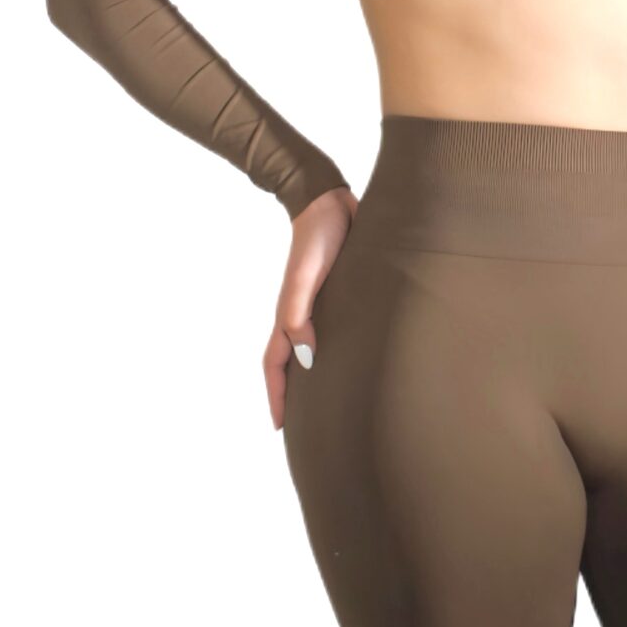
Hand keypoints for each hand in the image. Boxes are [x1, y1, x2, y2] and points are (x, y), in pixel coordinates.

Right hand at [265, 186, 357, 429]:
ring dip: (312, 376)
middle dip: (292, 395)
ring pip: (310, 349)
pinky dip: (332, 351)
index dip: (277, 395)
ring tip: (324, 402)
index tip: (280, 426)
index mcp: (290, 314)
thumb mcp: (307, 276)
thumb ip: (301, 312)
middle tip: (300, 424)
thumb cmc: (320, 237)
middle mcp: (302, 314)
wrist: (331, 201)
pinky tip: (349, 359)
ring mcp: (319, 305)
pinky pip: (331, 332)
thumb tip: (305, 356)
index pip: (276, 364)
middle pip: (291, 364)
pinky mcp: (338, 294)